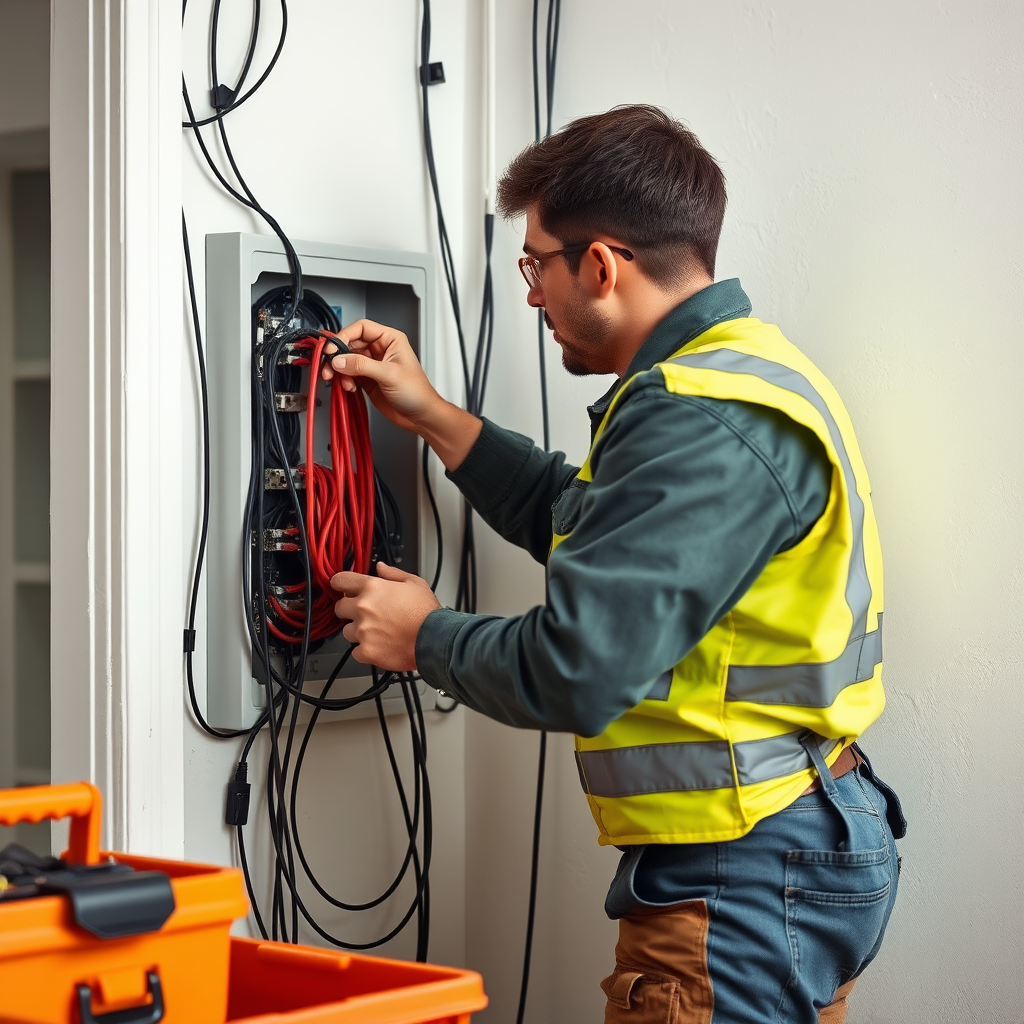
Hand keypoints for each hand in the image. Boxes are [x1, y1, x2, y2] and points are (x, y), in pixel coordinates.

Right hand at [323, 319, 439, 432]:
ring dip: (339, 370)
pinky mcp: (366, 379)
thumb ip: (362, 365)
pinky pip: (348, 374)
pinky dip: (344, 380)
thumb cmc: (417, 392)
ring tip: (341, 381)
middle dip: (338, 355)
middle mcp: (380, 349)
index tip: (333, 348)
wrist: (420, 416)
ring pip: (346, 360)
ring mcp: (372, 364)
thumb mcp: (389, 375)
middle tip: (329, 366)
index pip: (361, 328)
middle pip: (350, 343)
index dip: (344, 336)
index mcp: (390, 340)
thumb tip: (339, 360)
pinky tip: (349, 388)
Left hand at [330, 562, 441, 670]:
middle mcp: (363, 608)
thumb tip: (380, 567)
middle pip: (339, 608)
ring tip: (376, 632)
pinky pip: (356, 651)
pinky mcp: (366, 651)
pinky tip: (379, 646)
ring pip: (347, 631)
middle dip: (349, 610)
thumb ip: (393, 573)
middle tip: (365, 614)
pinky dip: (365, 650)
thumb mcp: (415, 583)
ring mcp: (363, 631)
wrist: (435, 639)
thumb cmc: (427, 613)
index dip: (339, 584)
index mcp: (372, 588)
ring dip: (357, 631)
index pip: (341, 581)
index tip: (340, 588)